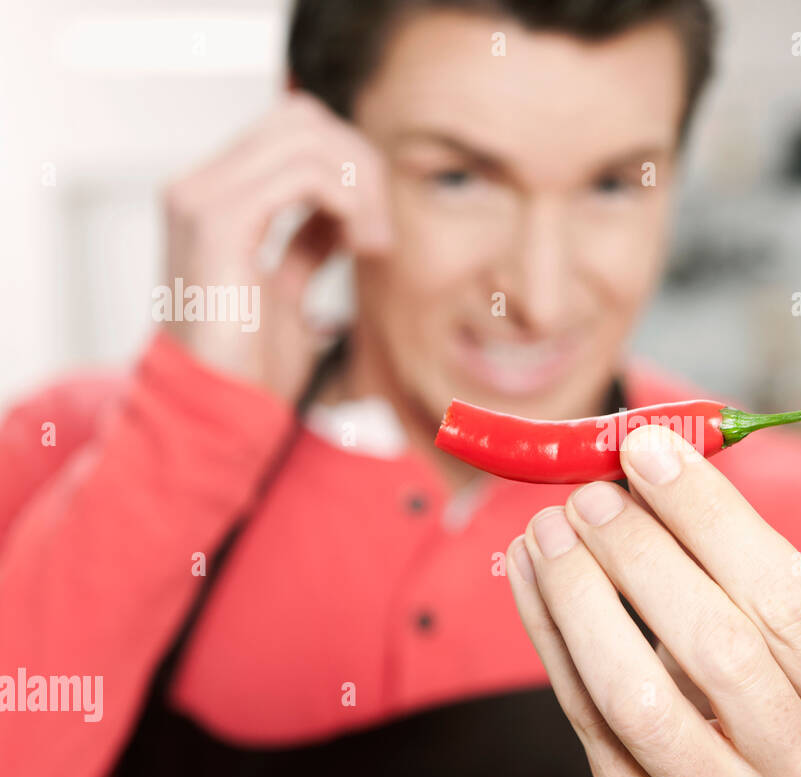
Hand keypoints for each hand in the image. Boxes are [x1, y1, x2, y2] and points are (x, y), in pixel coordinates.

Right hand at [159, 92, 391, 400]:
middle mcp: (198, 187)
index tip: (373, 226)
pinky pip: (304, 173)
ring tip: (374, 244)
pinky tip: (361, 245)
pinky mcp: (218, 221)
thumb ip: (307, 241)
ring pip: (307, 136)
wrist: (217, 412)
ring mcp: (201, 198)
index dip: (347, 165)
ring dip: (361, 185)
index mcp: (211, 199)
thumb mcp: (288, 291)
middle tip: (381, 232)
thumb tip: (346, 207)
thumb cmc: (251, 368)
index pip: (291, 131)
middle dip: (360, 165)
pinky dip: (350, 200)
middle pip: (303, 120)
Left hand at [505, 424, 800, 776]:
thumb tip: (643, 465)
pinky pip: (585, 722)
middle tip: (589, 493)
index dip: (710, 515)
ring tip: (546, 532)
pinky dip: (550, 639)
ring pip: (639, 697)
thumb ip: (726, 567)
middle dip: (641, 553)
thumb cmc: (757, 707)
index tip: (648, 448)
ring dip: (581, 598)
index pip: (787, 593)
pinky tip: (532, 578)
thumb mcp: (774, 644)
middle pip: (719, 645)